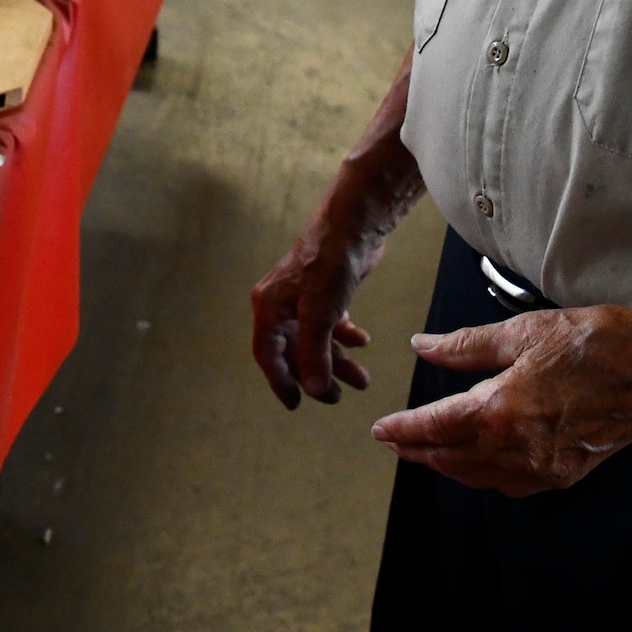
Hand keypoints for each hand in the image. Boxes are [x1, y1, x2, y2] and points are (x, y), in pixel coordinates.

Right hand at [251, 226, 374, 409]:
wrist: (353, 226)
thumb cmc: (328, 265)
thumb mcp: (319, 314)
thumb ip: (314, 354)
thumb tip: (315, 391)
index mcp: (269, 308)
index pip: (268, 355)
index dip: (280, 382)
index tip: (296, 405)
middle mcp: (282, 305)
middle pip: (295, 352)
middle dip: (318, 375)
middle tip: (338, 398)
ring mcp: (303, 298)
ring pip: (317, 341)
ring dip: (339, 360)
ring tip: (363, 380)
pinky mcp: (325, 292)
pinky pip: (330, 325)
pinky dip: (345, 337)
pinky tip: (362, 341)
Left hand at [370, 306, 631, 495]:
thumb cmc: (598, 343)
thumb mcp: (526, 331)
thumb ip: (467, 346)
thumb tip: (424, 347)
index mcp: (502, 410)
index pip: (436, 427)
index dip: (403, 429)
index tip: (380, 430)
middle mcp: (518, 449)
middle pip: (451, 459)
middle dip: (418, 451)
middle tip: (393, 443)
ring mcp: (542, 468)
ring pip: (478, 477)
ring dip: (447, 465)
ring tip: (425, 451)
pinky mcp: (564, 474)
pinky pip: (509, 483)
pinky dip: (484, 474)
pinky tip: (478, 460)